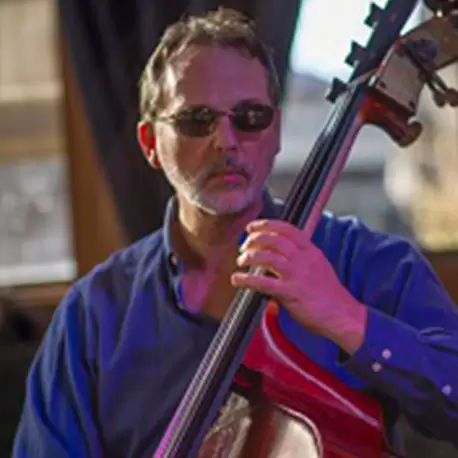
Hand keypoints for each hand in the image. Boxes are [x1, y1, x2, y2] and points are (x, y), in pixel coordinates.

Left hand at [231, 219, 366, 353]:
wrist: (343, 316)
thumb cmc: (329, 294)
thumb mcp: (318, 267)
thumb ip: (300, 259)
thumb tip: (277, 256)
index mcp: (311, 251)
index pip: (287, 229)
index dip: (267, 225)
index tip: (252, 227)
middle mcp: (304, 259)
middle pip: (274, 239)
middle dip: (255, 239)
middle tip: (244, 246)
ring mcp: (298, 275)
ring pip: (268, 257)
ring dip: (249, 256)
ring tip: (241, 261)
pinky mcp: (291, 292)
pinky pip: (264, 283)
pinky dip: (247, 280)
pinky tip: (237, 280)